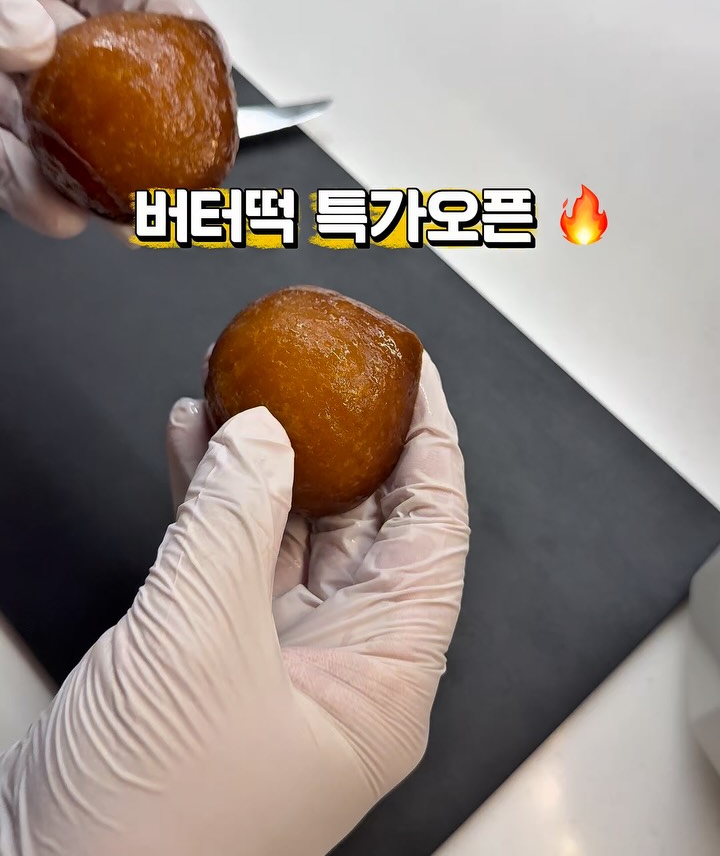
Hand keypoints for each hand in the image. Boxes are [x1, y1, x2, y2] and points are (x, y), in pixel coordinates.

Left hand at [0, 0, 206, 237]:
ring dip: (93, 177)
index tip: (206, 60)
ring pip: (58, 130)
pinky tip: (54, 210)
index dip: (174, 20)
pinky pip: (3, 161)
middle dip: (148, 124)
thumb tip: (32, 40)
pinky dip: (28, 190)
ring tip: (121, 212)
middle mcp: (15, 14)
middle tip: (182, 167)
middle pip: (103, 70)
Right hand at [0, 352, 468, 854]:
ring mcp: (274, 655)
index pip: (433, 531)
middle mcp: (340, 665)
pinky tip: (193, 441)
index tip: (416, 381)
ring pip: (286, 528)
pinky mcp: (213, 650)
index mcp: (380, 679)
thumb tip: (264, 436)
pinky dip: (209, 495)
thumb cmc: (150, 826)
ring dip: (261, 458)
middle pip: (361, 522)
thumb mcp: (204, 642)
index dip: (430, 446)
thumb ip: (237, 522)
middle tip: (322, 373)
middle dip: (337, 439)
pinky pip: (226, 551)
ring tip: (242, 389)